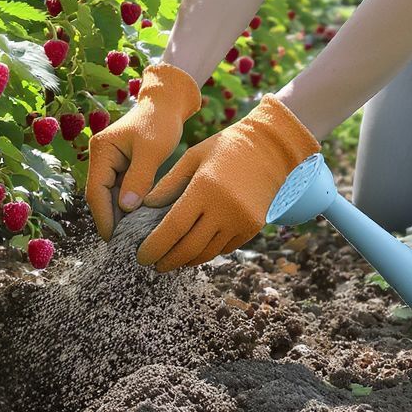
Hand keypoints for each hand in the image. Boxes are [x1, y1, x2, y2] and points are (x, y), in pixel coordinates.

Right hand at [84, 61, 202, 240]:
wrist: (166, 105)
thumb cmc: (159, 122)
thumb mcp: (151, 150)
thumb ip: (138, 178)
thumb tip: (126, 208)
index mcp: (102, 150)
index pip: (96, 190)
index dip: (104, 217)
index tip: (115, 238)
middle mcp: (101, 157)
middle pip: (99, 196)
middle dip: (110, 220)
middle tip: (123, 245)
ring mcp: (109, 163)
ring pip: (109, 196)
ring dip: (118, 216)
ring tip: (131, 239)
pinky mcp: (121, 167)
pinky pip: (120, 192)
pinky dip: (127, 207)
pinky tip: (137, 223)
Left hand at [135, 94, 320, 271]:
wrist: (270, 148)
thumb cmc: (224, 148)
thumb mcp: (191, 157)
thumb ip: (168, 184)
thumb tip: (144, 207)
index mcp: (205, 188)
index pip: (174, 227)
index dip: (155, 246)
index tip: (141, 255)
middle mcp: (225, 209)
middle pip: (189, 247)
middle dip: (167, 260)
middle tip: (151, 263)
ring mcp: (241, 221)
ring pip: (207, 253)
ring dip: (186, 260)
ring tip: (169, 260)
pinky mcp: (252, 228)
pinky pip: (224, 249)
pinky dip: (206, 252)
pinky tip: (193, 249)